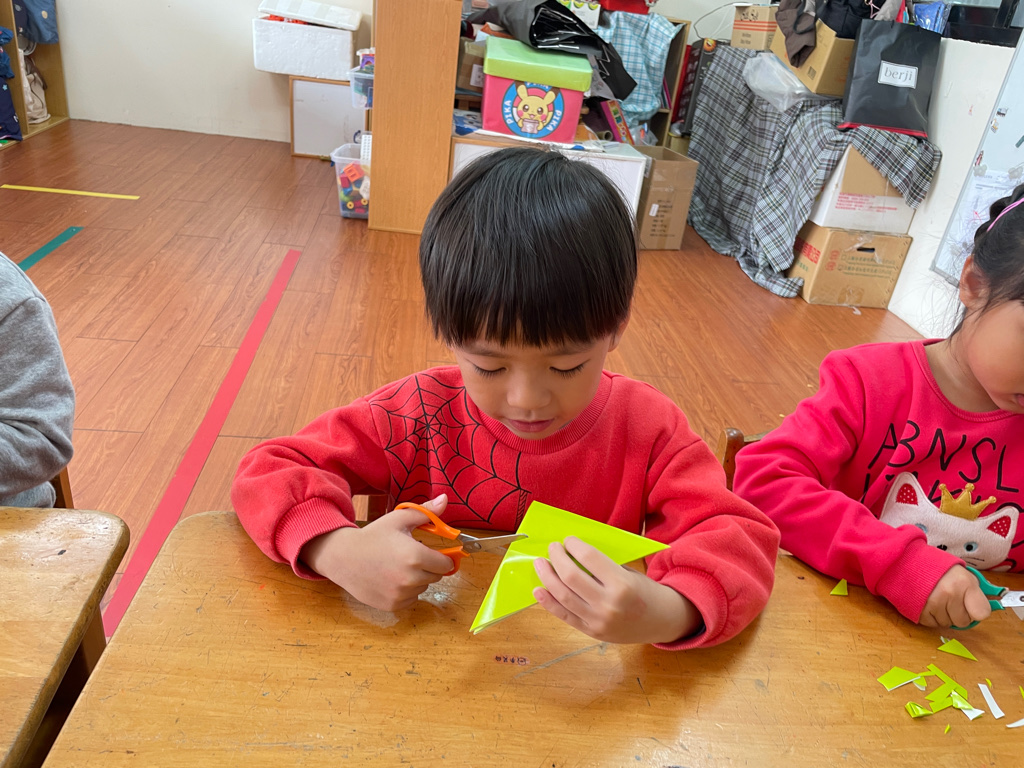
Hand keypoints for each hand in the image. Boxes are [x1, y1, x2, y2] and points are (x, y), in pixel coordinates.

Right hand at [300, 494, 455, 611]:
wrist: (343, 557)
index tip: (431, 552)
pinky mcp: (392, 605)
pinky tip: (391, 579)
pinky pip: (410, 599)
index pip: (446, 564)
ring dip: (417, 579)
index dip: (441, 557)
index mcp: (416, 556)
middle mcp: (410, 579)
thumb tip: (445, 499)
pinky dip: (405, 591)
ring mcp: (401, 594)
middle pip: (436, 576)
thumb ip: (426, 512)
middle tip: (409, 557)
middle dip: (428, 567)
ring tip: (397, 567)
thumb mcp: (399, 519)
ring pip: (422, 587)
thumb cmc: (373, 536)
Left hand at [532, 536, 701, 644]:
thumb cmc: (645, 591)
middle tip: (553, 548)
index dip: (574, 545)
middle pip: (571, 576)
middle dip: (557, 558)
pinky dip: (548, 602)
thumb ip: (602, 566)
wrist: (662, 621)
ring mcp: (598, 620)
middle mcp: (608, 604)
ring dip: (547, 577)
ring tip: (541, 563)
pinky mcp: (591, 632)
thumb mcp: (629, 572)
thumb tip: (572, 552)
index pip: (589, 557)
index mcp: (622, 584)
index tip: (568, 540)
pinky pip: (563, 615)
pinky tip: (538, 589)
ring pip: (563, 595)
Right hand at [920, 565, 992, 627]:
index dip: (976, 611)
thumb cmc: (940, 570)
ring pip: (947, 624)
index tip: (971, 605)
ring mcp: (933, 603)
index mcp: (964, 583)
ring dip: (944, 616)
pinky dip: (931, 617)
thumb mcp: (963, 575)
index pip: (982, 613)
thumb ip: (975, 592)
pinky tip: (928, 604)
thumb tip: (990, 607)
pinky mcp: (920, 611)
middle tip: (951, 601)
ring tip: (937, 600)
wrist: (909, 562)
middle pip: (963, 622)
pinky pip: (933, 625)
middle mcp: (949, 593)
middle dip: (958, 614)